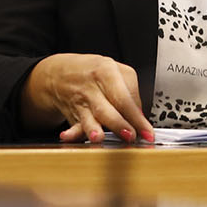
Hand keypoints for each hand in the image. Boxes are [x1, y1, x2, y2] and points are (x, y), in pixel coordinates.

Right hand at [23, 53, 154, 143]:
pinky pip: (73, 125)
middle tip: (131, 137)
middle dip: (118, 125)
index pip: (123, 98)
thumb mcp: (115, 69)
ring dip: (92, 129)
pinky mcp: (71, 115)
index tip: (147, 132)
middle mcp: (91, 88)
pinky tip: (67, 136)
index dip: (136, 117)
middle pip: (106, 109)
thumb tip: (139, 116)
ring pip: (87, 118)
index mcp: (105, 73)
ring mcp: (79, 102)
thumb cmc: (92, 71)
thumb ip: (131, 91)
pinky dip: (71, 133)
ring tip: (98, 138)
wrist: (59, 72)